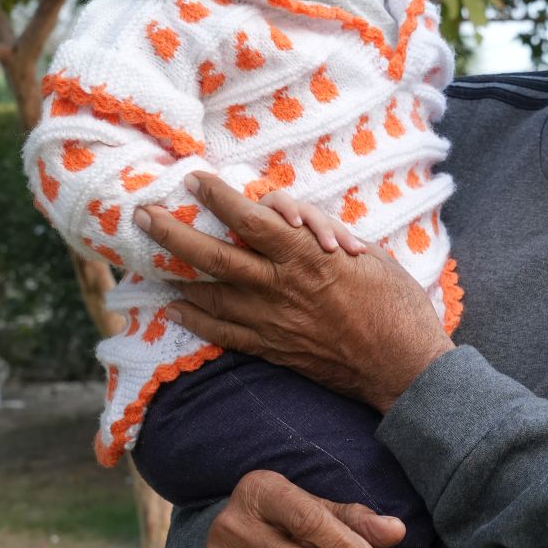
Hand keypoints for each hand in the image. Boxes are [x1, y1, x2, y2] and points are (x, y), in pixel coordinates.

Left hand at [133, 171, 453, 411]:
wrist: (403, 366)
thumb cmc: (397, 305)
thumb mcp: (369, 255)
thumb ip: (325, 237)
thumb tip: (293, 220)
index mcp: (309, 256)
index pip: (251, 219)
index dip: (218, 197)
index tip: (194, 180)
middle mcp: (282, 288)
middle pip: (215, 256)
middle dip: (174, 234)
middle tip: (144, 216)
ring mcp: (273, 322)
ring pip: (211, 296)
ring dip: (176, 276)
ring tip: (149, 260)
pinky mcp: (274, 350)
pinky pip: (223, 333)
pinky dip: (196, 320)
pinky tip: (175, 309)